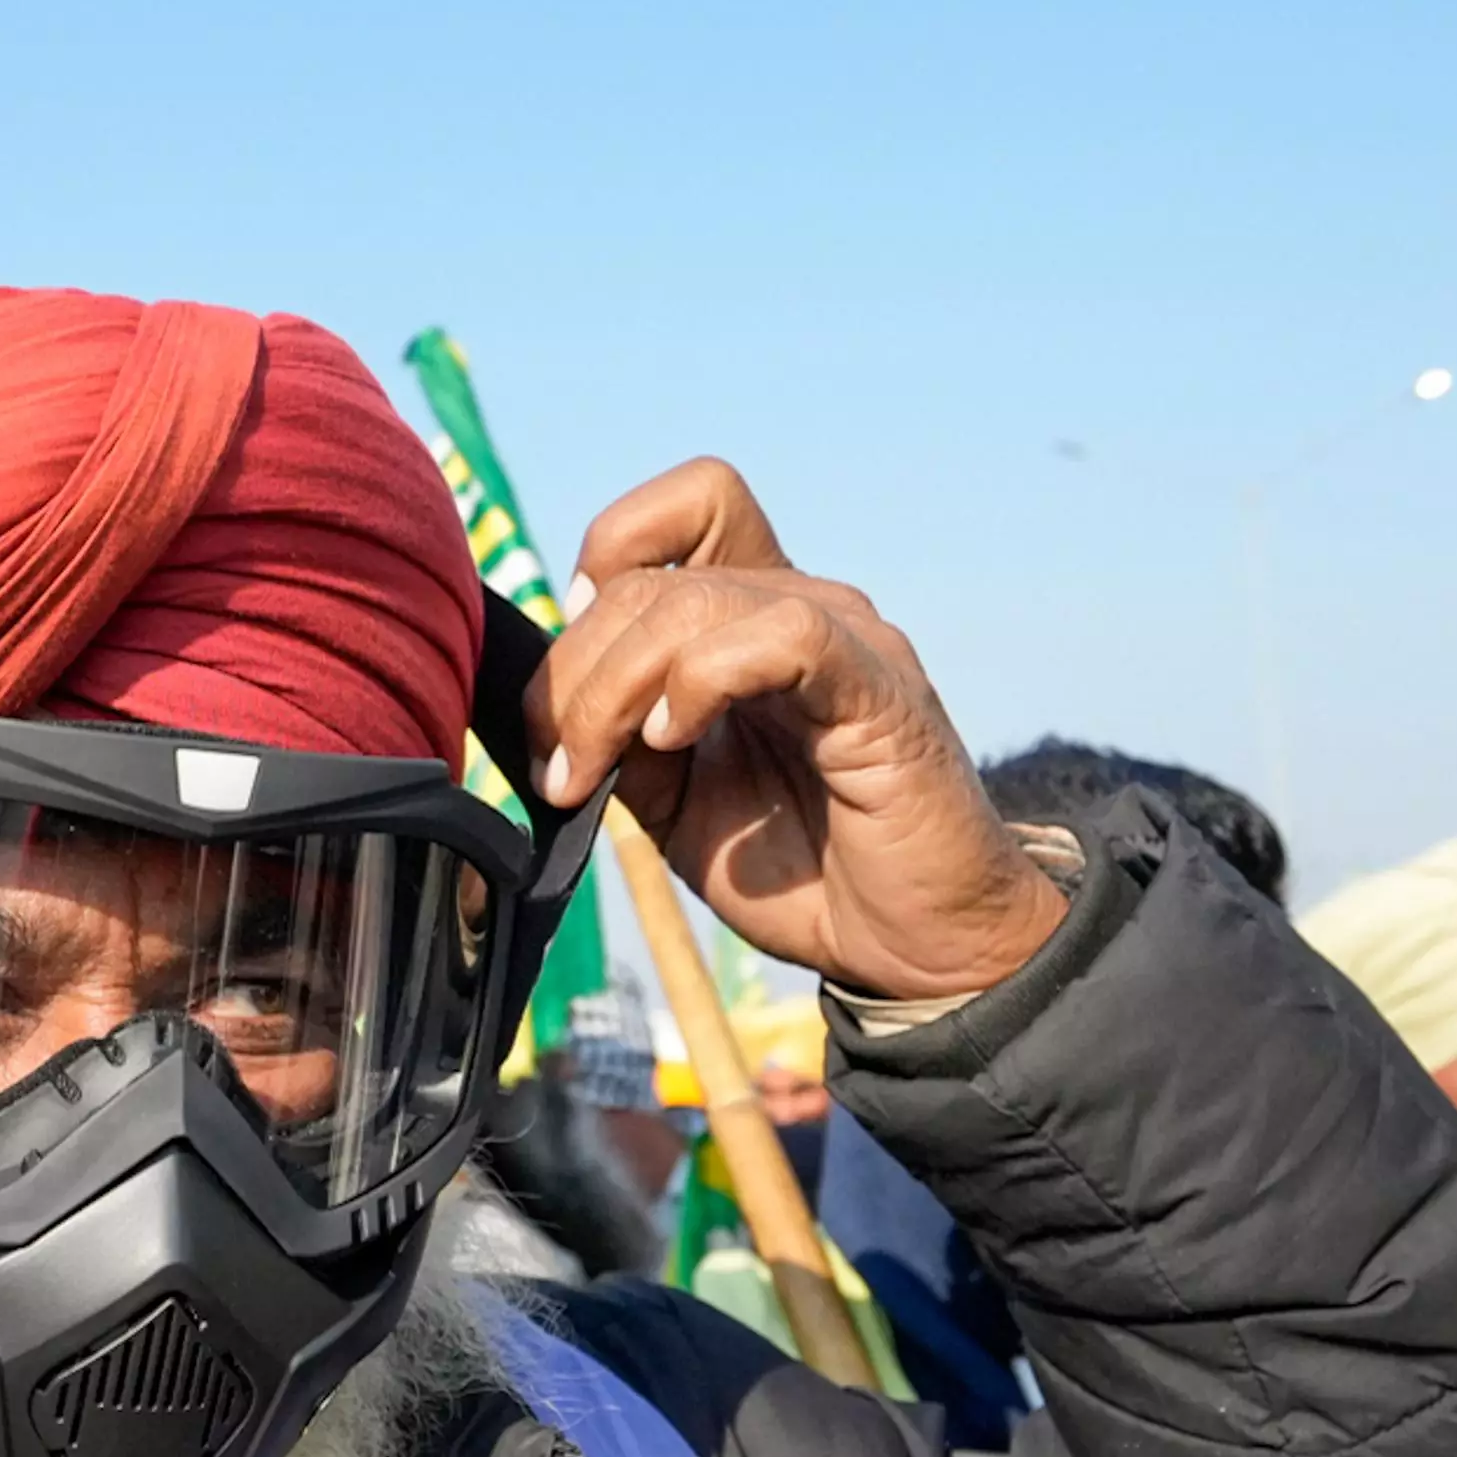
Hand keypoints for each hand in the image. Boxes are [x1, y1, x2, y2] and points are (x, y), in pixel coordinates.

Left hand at [527, 459, 1063, 1000]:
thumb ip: (620, 740)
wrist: (911, 947)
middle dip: (574, 674)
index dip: (607, 562)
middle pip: (652, 577)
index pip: (684, 509)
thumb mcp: (676, 803)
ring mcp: (847, 640)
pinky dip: (702, 680)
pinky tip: (674, 740)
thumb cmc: (804, 872)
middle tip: (562, 767)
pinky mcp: (878, 690)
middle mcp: (803, 609)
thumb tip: (545, 708)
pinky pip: (784, 634)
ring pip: (694, 601)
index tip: (574, 670)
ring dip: (613, 689)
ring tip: (596, 770)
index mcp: (755, 622)